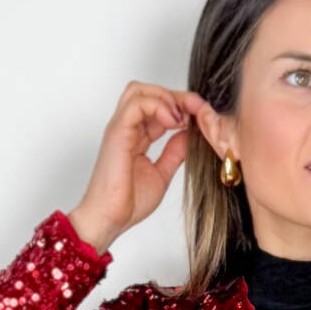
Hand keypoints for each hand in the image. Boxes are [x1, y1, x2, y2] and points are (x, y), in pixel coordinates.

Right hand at [69, 81, 212, 252]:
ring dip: (165, 97)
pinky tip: (172, 122)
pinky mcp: (117, 132)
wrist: (111, 219)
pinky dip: (157, 106)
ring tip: (181, 118)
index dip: (180, 106)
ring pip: (139, 90)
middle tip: (193, 110)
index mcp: (136, 136)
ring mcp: (121, 127)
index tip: (199, 115)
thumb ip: (174, 152)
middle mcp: (127, 128)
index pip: (157, 106)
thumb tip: (189, 135)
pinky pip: (136, 103)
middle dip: (174, 95)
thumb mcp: (162, 173)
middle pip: (148, 91)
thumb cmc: (128, 203)